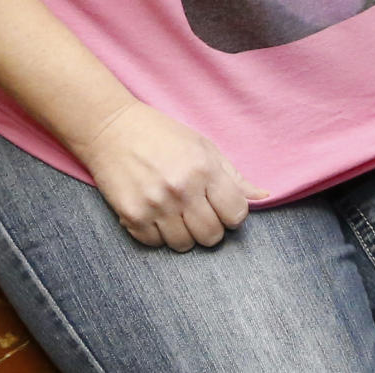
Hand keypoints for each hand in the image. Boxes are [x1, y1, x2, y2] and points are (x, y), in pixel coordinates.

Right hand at [77, 101, 268, 250]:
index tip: (219, 205)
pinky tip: (151, 211)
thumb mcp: (201, 145)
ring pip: (184, 245)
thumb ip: (233, 175)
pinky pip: (154, 244)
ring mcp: (156, 205)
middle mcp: (182, 189)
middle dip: (208, 227)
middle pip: (212, 236)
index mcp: (203, 168)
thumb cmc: (160, 133)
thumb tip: (264, 196)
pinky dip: (154, 233)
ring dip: (181, 233)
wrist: (110, 128)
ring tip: (172, 210)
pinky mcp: (132, 216)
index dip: (230, 213)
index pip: (236, 215)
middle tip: (195, 210)